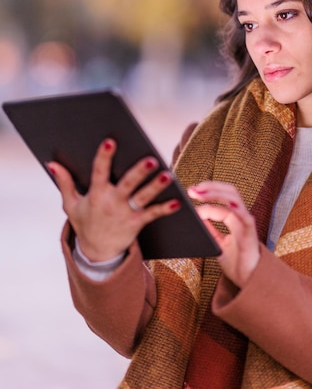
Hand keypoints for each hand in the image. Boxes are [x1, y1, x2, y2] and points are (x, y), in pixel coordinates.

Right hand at [48, 139, 179, 261]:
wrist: (96, 253)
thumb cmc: (85, 223)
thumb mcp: (71, 205)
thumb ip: (64, 182)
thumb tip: (52, 163)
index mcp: (96, 195)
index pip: (99, 172)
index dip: (104, 156)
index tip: (110, 141)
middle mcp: (112, 203)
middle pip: (127, 184)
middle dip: (139, 172)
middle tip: (151, 159)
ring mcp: (125, 214)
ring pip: (143, 197)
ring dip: (156, 187)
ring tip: (168, 175)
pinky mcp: (136, 223)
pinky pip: (152, 215)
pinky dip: (165, 209)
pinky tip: (177, 202)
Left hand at [188, 181, 259, 287]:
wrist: (249, 283)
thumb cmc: (236, 264)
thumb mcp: (217, 244)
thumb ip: (210, 230)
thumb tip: (196, 217)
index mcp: (233, 219)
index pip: (219, 202)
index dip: (204, 197)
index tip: (189, 196)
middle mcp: (240, 217)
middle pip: (228, 192)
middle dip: (210, 187)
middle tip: (191, 189)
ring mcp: (246, 222)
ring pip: (234, 198)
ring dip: (216, 192)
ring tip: (199, 193)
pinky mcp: (250, 231)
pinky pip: (243, 215)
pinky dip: (233, 207)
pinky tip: (223, 203)